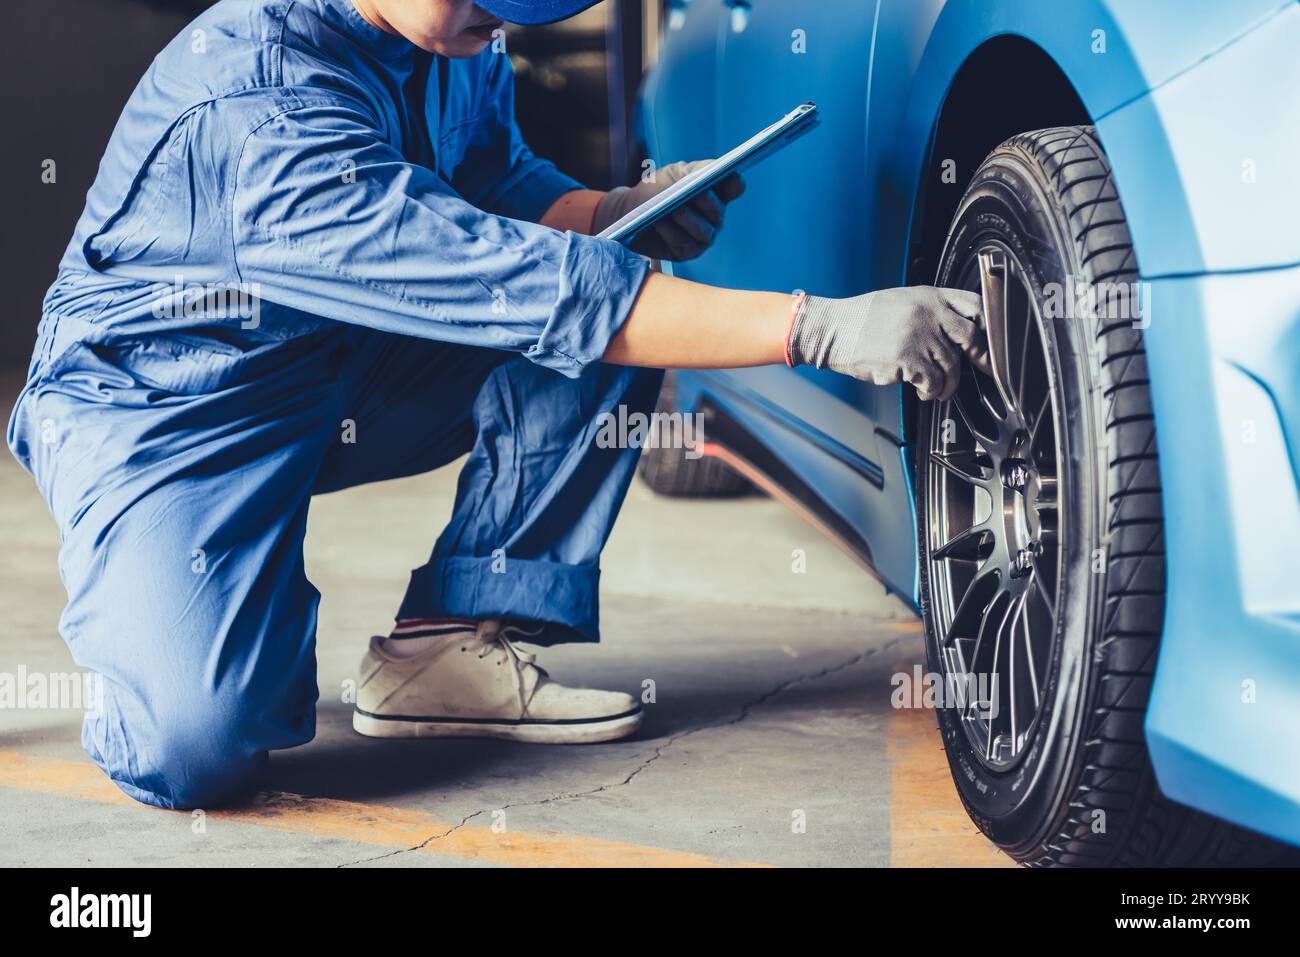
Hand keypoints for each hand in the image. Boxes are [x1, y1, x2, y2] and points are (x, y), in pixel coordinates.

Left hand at [591, 160, 744, 261]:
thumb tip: (717, 169)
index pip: (734, 187)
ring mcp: (701, 237)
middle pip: (718, 210)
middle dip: (706, 201)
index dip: (734, 182)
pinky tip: (658, 222)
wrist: (630, 210)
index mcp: (715, 193)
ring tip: (674, 209)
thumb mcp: (674, 174)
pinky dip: (669, 231)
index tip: (730, 173)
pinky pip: (681, 242)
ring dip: (686, 218)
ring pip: (702, 230)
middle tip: (696, 191)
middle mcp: (714, 217)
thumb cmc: (655, 190)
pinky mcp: (685, 252)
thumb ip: (696, 170)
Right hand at [787, 286, 989, 400]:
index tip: (990, 341)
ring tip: (936, 388)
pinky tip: (922, 392)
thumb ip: (930, 312)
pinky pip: (932, 382)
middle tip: (983, 369)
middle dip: (980, 358)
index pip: (974, 305)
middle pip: (971, 338)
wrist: (833, 330)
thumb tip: (955, 334)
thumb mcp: (901, 301)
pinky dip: (930, 392)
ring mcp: (920, 336)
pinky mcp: (909, 360)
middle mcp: (928, 313)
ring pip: (951, 366)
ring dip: (947, 383)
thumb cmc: (862, 319)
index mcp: (929, 296)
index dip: (988, 325)